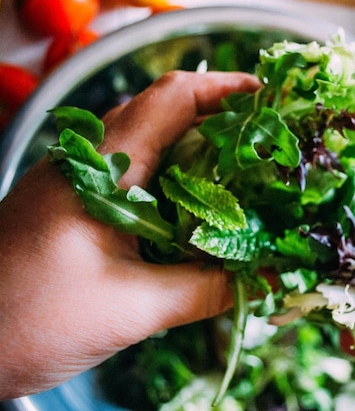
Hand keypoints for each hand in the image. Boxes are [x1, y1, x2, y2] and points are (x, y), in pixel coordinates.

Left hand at [0, 71, 259, 399]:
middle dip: (218, 119)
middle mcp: (86, 161)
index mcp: (100, 169)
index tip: (267, 98)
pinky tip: (195, 209)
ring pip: (146, 143)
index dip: (224, 90)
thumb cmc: (30, 320)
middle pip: (162, 113)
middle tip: (266, 139)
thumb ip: (206, 290)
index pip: (170, 99)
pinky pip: (130, 174)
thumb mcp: (132, 308)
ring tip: (241, 170)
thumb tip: (267, 277)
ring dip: (194, 150)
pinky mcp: (72, 203)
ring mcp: (75, 180)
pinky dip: (170, 180)